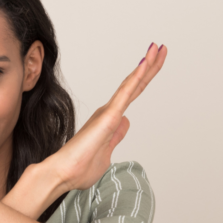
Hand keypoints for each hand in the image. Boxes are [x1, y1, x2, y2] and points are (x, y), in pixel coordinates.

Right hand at [47, 42, 167, 192]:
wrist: (61, 175)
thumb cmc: (78, 168)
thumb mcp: (106, 152)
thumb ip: (116, 136)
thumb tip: (126, 122)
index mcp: (109, 119)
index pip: (132, 93)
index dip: (145, 78)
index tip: (155, 62)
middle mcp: (108, 111)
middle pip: (135, 84)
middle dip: (150, 65)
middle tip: (161, 47)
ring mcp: (108, 113)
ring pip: (131, 84)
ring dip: (146, 65)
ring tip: (157, 47)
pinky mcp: (108, 117)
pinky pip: (125, 94)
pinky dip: (136, 78)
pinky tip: (145, 64)